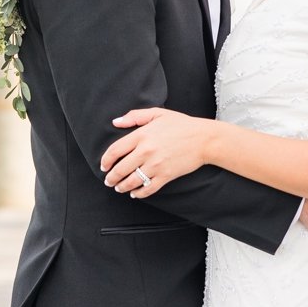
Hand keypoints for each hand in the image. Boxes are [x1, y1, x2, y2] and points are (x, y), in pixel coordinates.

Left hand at [99, 108, 213, 197]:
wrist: (204, 139)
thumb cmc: (181, 124)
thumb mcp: (157, 114)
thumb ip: (134, 116)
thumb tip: (115, 122)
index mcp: (141, 135)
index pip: (115, 150)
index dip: (106, 161)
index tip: (103, 166)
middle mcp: (146, 151)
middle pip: (120, 169)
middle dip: (111, 178)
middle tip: (109, 181)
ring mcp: (156, 165)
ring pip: (132, 181)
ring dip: (122, 187)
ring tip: (119, 188)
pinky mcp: (166, 176)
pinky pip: (148, 188)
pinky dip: (139, 193)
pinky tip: (135, 193)